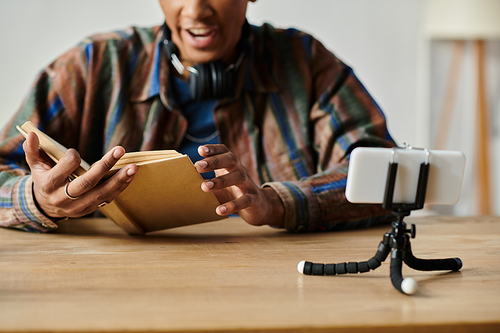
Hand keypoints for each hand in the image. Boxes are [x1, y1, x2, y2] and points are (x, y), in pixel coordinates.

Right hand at [23, 132, 137, 218]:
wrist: (45, 206)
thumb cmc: (43, 178)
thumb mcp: (35, 165)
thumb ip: (33, 150)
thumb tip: (32, 134)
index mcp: (49, 184)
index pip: (66, 168)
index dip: (73, 157)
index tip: (74, 152)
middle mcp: (64, 198)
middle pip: (87, 182)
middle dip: (105, 166)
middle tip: (120, 150)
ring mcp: (78, 206)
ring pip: (101, 193)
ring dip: (119, 180)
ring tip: (133, 167)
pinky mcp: (89, 209)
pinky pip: (107, 199)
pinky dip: (120, 187)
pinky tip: (130, 176)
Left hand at [194, 144, 283, 227]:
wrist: (258, 207)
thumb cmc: (233, 192)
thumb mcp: (220, 185)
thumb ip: (206, 181)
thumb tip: (184, 181)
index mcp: (231, 165)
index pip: (224, 151)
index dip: (213, 149)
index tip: (200, 150)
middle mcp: (241, 171)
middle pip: (231, 160)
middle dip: (214, 161)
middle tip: (198, 166)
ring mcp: (248, 184)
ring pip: (238, 177)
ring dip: (221, 181)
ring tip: (205, 187)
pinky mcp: (253, 200)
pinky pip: (244, 200)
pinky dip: (232, 205)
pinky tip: (220, 210)